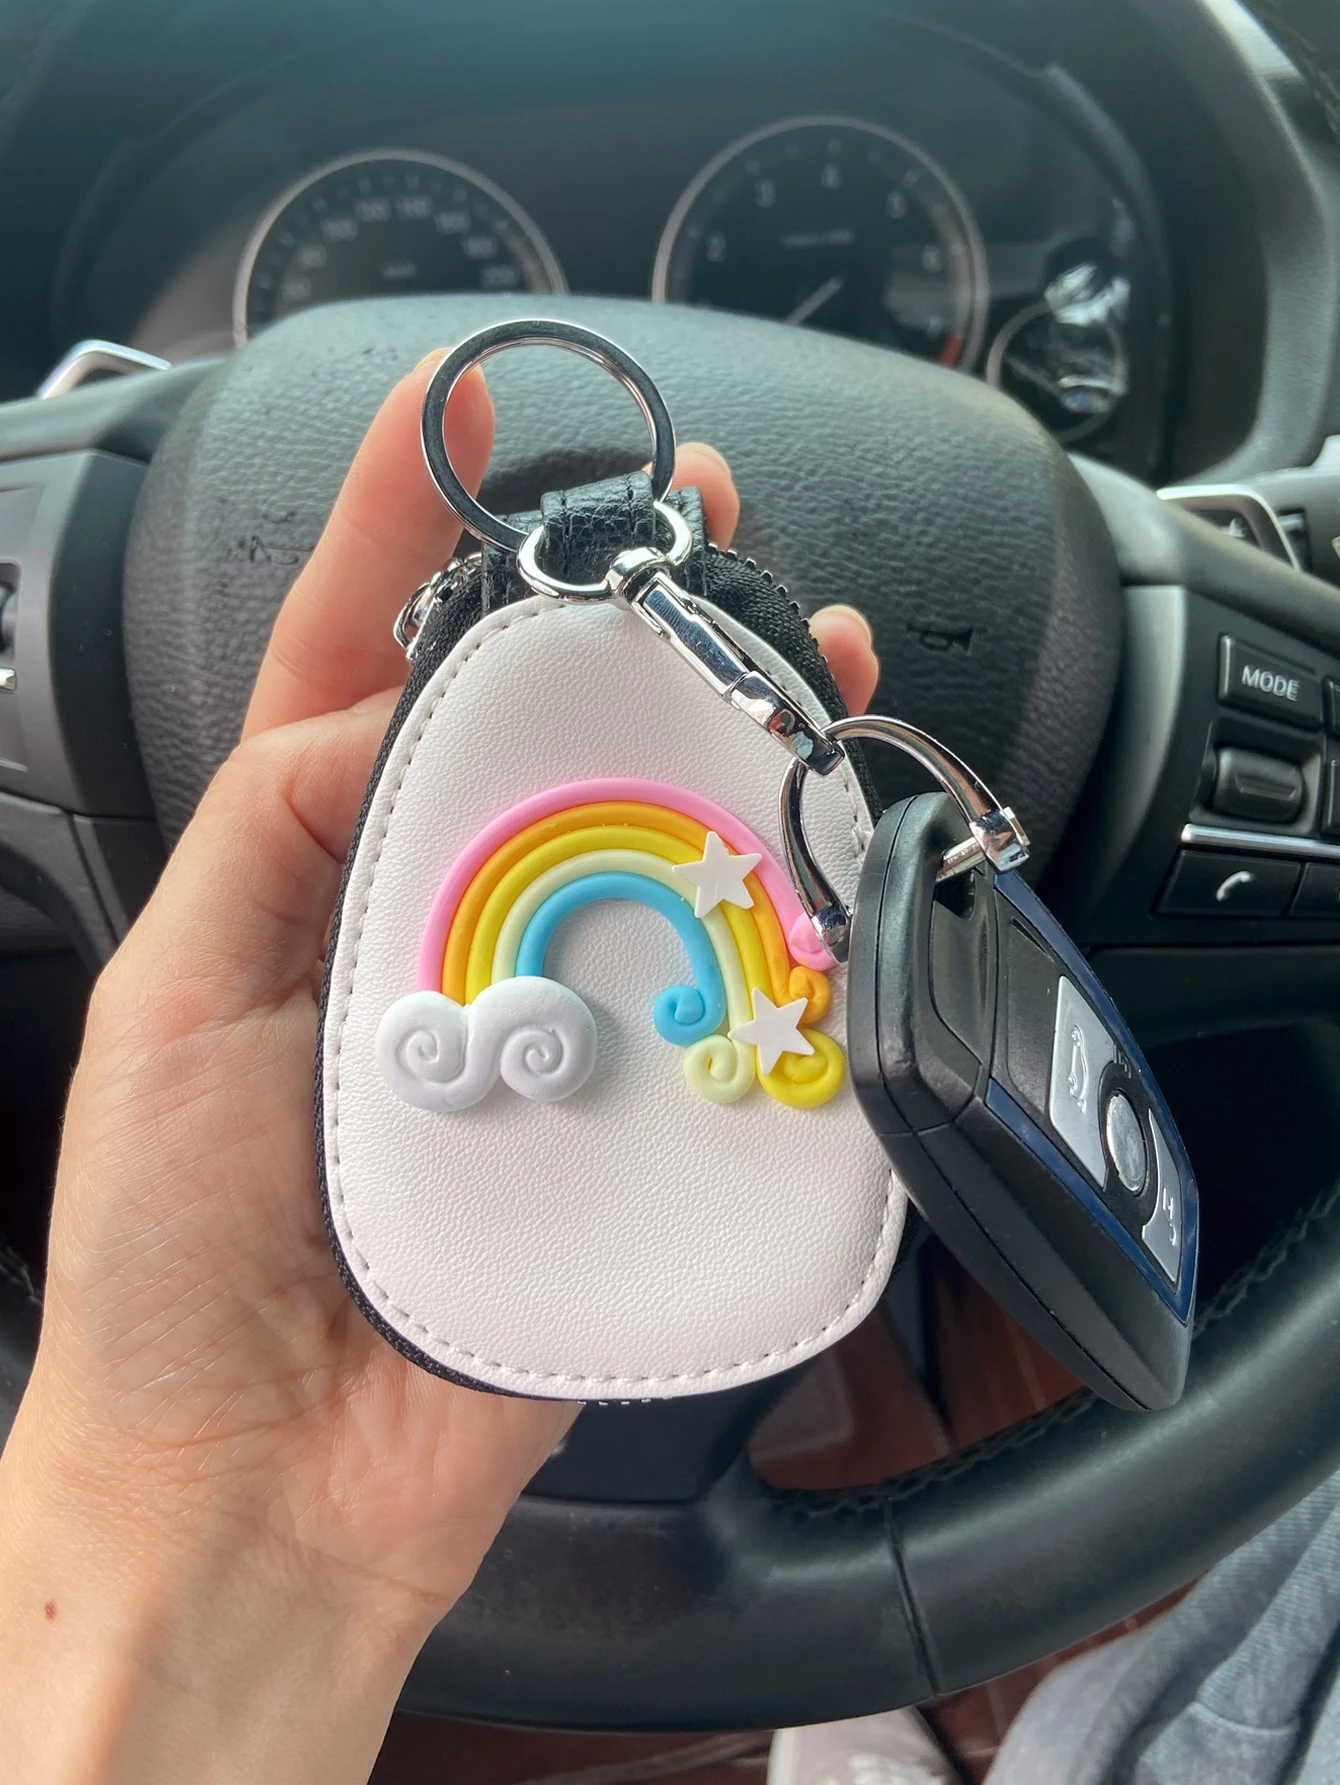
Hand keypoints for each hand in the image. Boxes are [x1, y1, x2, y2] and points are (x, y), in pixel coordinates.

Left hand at [0, 351, 879, 1782]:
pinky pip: (713, 992)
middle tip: (688, 512)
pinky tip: (822, 844)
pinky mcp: (629, 1109)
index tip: (468, 405)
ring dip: (725, 735)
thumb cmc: (176, 1258)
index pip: (358, 659)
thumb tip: (386, 706)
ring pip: (651, 838)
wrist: (271, 1483)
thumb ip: (269, 833)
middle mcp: (441, 921)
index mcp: (310, 875)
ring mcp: (549, 1010)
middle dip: (614, 604)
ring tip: (797, 647)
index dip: (408, 521)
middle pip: (542, 730)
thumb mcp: (171, 1005)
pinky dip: (775, 913)